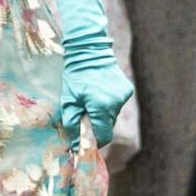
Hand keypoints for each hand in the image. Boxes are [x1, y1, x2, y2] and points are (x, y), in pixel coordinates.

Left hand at [44, 0, 131, 148]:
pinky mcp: (127, 89)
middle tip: (83, 116)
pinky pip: (116, 104)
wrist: (89, 50)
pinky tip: (99, 92)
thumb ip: (72, 123)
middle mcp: (116, 103)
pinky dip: (108, 103)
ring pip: (112, 115)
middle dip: (95, 126)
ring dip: (101, 114)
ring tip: (90, 100)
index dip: (93, 141)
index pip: (102, 136)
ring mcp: (123, 96)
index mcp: (102, 107)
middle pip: (107, 125)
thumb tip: (75, 145)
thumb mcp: (68, 100)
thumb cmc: (75, 75)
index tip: (84, 141)